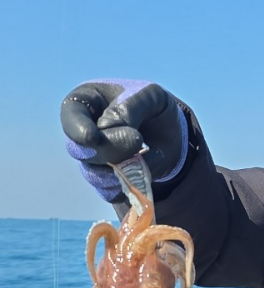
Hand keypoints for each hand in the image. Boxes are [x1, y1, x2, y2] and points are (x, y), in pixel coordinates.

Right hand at [61, 79, 187, 200]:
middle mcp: (81, 134)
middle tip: (137, 140)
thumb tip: (107, 128)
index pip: (70, 117)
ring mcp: (91, 161)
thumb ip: (128, 106)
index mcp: (85, 102)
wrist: (169, 132)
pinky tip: (144, 171)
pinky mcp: (105, 183)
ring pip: (95, 175)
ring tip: (145, 153)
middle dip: (110, 150)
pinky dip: (129, 185)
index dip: (77, 129)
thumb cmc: (152, 105)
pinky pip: (110, 192)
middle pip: (81, 151)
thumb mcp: (148, 95)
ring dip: (122, 169)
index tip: (92, 137)